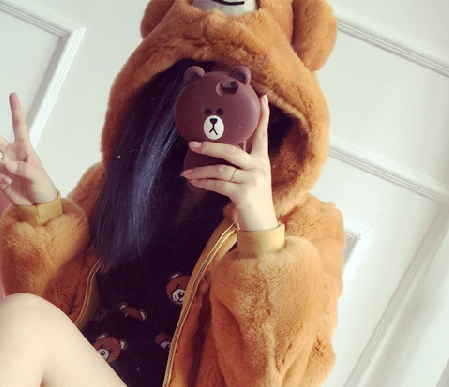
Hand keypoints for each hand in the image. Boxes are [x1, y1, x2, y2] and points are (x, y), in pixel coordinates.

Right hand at [0, 93, 57, 205]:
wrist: (38, 205)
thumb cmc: (42, 186)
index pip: (18, 126)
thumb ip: (23, 168)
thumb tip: (7, 165)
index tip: (13, 95)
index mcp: (23, 148)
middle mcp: (11, 153)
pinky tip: (8, 184)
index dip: (15, 110)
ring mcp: (4, 166)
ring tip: (9, 176)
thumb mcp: (37, 175)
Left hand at [180, 94, 277, 231]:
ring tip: (186, 173)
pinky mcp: (243, 194)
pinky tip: (194, 183)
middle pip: (232, 150)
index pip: (261, 135)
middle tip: (193, 144)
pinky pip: (218, 184)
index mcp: (261, 161)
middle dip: (210, 146)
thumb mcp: (253, 179)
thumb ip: (243, 165)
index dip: (262, 117)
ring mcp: (252, 180)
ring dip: (200, 171)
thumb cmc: (253, 202)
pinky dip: (204, 183)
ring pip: (221, 169)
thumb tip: (221, 153)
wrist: (261, 226)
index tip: (262, 98)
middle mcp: (258, 167)